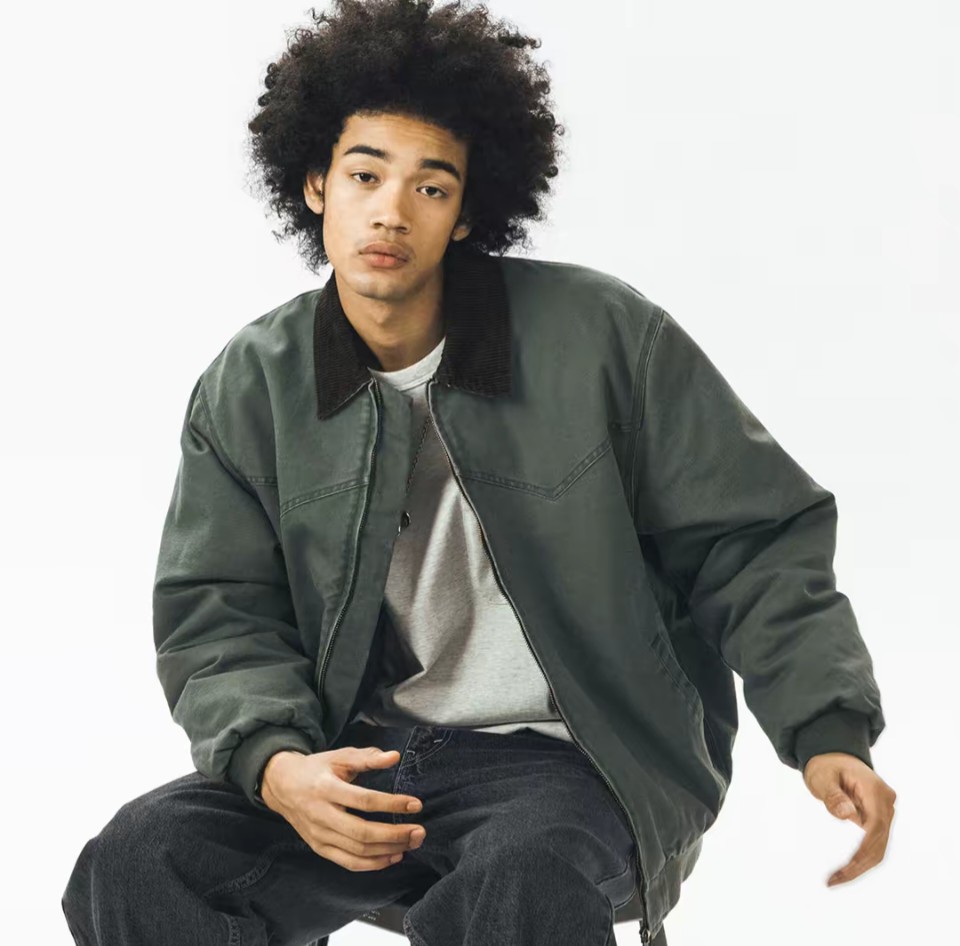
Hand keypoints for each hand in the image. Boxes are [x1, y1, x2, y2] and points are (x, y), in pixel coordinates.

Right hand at [261, 746, 426, 870]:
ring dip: (388, 850)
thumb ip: (367, 757)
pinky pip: (348, 863)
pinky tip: (392, 856)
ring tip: (411, 843)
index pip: (364, 801)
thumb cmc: (316, 769)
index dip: (392, 804)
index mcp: (326, 788)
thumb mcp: (339, 756)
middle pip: (362, 832)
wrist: (282, 786)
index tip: (416, 804)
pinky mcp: (319, 848)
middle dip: (395, 835)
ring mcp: (319, 835)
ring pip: (358, 851)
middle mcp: (321, 815)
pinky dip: (373, 864)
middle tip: (419, 831)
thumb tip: (395, 756)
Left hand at [802, 751, 896, 886]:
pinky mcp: (879, 820)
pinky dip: (861, 859)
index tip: (846, 867)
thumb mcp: (822, 776)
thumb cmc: (826, 765)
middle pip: (879, 842)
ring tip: (835, 879)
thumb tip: (848, 815)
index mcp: (875, 790)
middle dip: (859, 865)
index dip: (863, 850)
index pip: (875, 827)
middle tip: (832, 881)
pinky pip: (874, 844)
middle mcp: (886, 803)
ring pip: (879, 847)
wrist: (834, 757)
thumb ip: (833, 795)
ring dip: (860, 866)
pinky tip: (843, 871)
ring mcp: (885, 812)